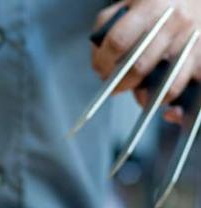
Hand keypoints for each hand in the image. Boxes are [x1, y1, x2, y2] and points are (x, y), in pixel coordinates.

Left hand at [92, 0, 200, 123]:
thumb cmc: (158, 4)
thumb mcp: (129, 3)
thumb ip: (108, 28)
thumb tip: (100, 65)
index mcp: (151, 6)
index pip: (118, 41)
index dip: (104, 62)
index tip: (101, 71)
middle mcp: (175, 23)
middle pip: (139, 67)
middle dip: (121, 84)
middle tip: (116, 87)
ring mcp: (192, 42)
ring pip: (168, 85)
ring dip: (147, 97)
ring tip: (140, 94)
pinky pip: (194, 93)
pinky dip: (179, 110)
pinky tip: (169, 113)